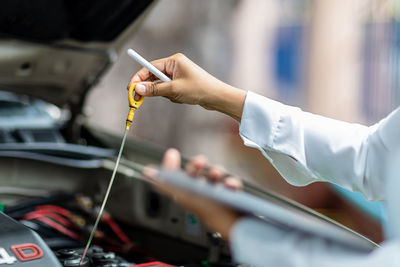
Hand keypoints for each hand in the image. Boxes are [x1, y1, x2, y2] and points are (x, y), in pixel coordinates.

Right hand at [129, 53, 246, 120]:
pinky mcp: (181, 83)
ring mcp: (178, 74)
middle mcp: (175, 65)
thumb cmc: (200, 89)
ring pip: (161, 86)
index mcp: (174, 61)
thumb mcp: (174, 90)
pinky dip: (171, 96)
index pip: (149, 67)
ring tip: (177, 96)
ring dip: (165, 94)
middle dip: (150, 88)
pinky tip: (182, 98)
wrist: (216, 97)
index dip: (138, 78)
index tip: (130, 88)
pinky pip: (168, 90)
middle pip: (153, 76)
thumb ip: (154, 89)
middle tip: (138, 99)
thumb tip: (138, 89)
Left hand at [143, 148, 242, 240]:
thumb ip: (167, 186)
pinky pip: (231, 185)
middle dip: (197, 165)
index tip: (172, 155)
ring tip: (217, 173)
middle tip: (200, 161)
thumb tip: (148, 173)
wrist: (239, 229)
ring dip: (216, 171)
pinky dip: (232, 181)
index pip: (175, 181)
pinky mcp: (232, 199)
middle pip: (195, 176)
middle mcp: (201, 198)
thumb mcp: (187, 198)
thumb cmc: (214, 217)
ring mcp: (217, 198)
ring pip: (214, 177)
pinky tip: (230, 185)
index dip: (171, 167)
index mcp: (188, 198)